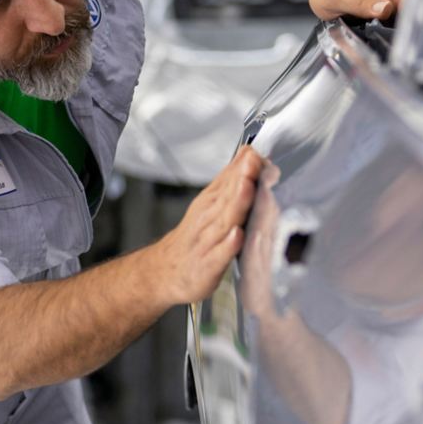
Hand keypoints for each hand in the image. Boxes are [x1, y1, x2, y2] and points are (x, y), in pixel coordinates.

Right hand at [154, 146, 262, 304]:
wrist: (163, 272)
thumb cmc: (194, 239)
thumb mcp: (209, 204)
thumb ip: (230, 180)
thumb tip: (248, 153)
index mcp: (211, 202)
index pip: (229, 178)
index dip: (245, 165)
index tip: (259, 151)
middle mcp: (208, 218)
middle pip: (227, 195)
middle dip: (242, 177)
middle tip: (255, 160)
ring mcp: (207, 242)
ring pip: (223, 220)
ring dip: (236, 203)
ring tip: (248, 187)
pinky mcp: (207, 267)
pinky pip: (219, 255)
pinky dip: (228, 245)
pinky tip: (237, 235)